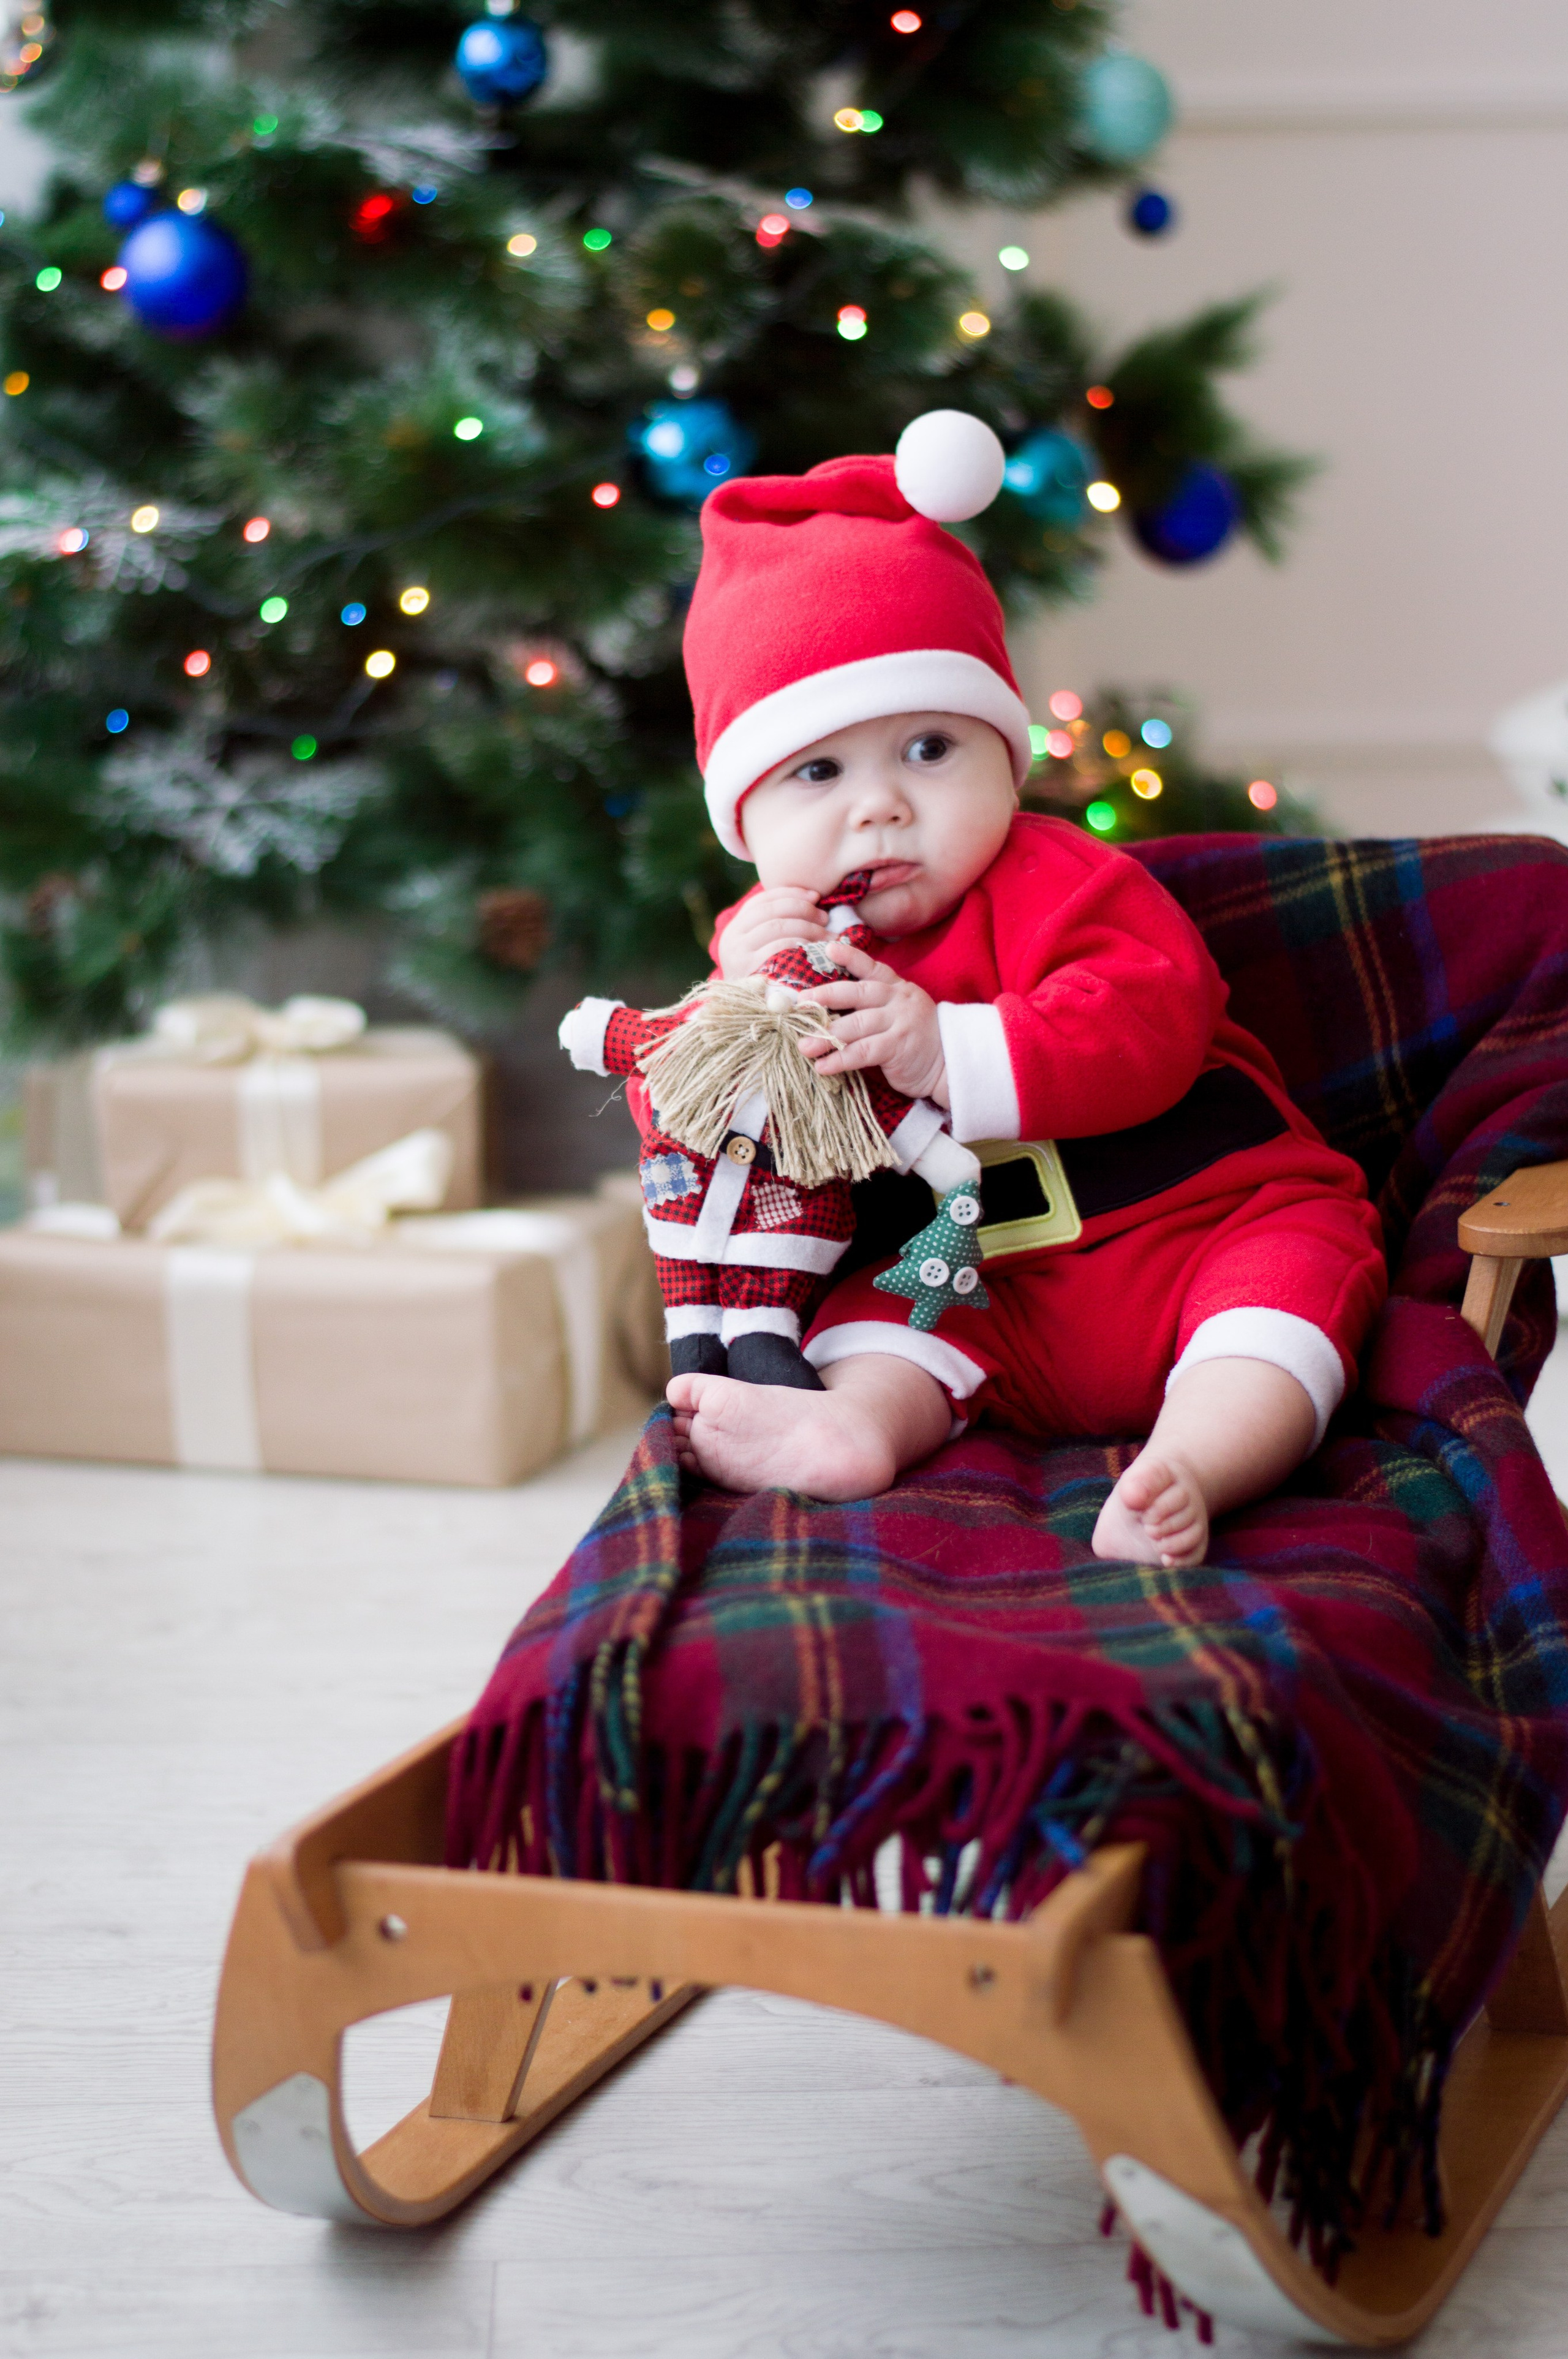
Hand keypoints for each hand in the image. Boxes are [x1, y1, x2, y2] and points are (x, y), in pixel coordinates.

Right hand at [715, 886, 825, 979]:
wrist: (744, 1017)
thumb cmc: (764, 980)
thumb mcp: (761, 949)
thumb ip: (776, 925)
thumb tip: (812, 899)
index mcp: (734, 927)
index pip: (763, 900)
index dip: (791, 894)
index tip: (815, 896)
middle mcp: (731, 938)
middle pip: (773, 911)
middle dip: (804, 910)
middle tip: (825, 918)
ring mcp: (737, 954)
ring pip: (778, 927)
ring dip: (809, 928)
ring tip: (828, 936)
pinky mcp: (749, 971)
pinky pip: (780, 948)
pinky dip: (802, 945)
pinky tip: (817, 951)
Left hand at [799, 939, 947, 1102]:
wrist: (948, 1064)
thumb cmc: (913, 1039)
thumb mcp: (896, 1013)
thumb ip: (870, 1007)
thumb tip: (825, 1010)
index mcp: (896, 987)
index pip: (871, 968)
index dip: (850, 957)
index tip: (828, 948)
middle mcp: (898, 1000)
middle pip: (857, 993)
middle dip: (826, 996)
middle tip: (802, 1003)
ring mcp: (900, 1022)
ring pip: (856, 1025)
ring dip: (826, 1036)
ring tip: (804, 1046)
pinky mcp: (899, 1046)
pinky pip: (863, 1052)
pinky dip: (840, 1059)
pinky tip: (823, 1066)